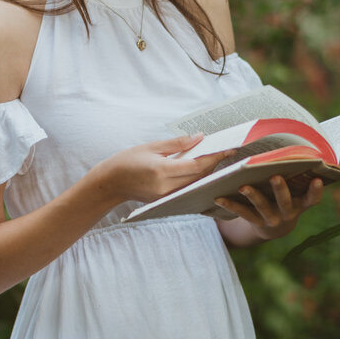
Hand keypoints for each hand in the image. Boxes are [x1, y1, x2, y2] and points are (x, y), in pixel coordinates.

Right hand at [94, 134, 233, 203]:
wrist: (110, 183)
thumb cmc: (127, 161)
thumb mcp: (151, 146)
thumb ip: (176, 143)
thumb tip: (199, 137)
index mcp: (162, 171)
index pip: (197, 165)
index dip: (215, 157)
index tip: (229, 149)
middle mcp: (166, 187)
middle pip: (199, 176)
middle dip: (215, 163)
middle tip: (227, 151)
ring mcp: (166, 197)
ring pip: (195, 184)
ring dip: (208, 172)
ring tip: (218, 158)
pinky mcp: (166, 201)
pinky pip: (187, 189)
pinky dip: (197, 179)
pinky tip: (202, 170)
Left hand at [215, 175, 323, 242]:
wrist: (276, 228)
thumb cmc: (286, 200)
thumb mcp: (296, 194)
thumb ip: (298, 179)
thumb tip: (299, 154)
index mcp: (301, 204)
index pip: (312, 199)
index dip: (316, 191)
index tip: (317, 179)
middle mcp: (287, 213)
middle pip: (285, 201)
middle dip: (280, 189)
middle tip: (275, 177)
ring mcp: (271, 219)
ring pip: (262, 207)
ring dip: (252, 196)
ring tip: (243, 186)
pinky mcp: (256, 222)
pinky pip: (243, 213)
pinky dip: (231, 205)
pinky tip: (219, 198)